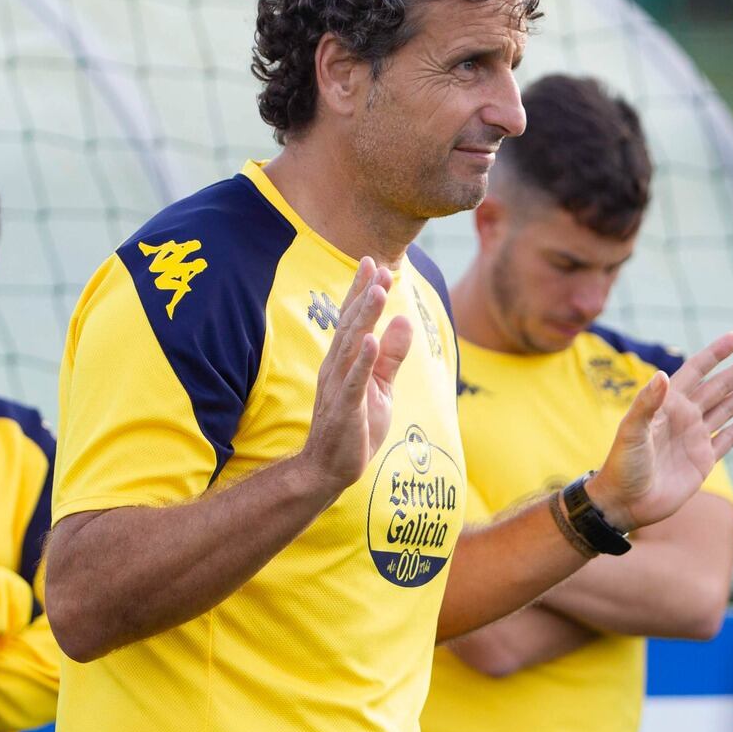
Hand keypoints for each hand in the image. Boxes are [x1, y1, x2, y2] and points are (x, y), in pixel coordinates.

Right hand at [299, 258, 413, 493]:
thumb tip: (403, 320)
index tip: (374, 263)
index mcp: (344, 361)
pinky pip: (355, 381)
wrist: (329, 469)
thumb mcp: (381, 386)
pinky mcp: (345, 409)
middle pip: (351, 325)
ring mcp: (338, 388)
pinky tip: (371, 340)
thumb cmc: (355, 427)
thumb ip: (391, 355)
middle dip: (365, 296)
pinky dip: (363, 360)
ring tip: (378, 291)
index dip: (362, 292)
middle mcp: (336, 368)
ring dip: (365, 318)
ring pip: (352, 346)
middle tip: (377, 266)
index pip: (353, 320)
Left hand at [587, 333, 732, 530]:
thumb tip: (663, 374)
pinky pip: (728, 439)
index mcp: (667, 404)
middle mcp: (684, 416)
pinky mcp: (703, 461)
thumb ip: (647, 404)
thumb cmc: (622, 464)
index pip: (696, 371)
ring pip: (728, 409)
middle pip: (720, 387)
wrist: (626, 503)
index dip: (715, 354)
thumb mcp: (632, 431)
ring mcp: (695, 438)